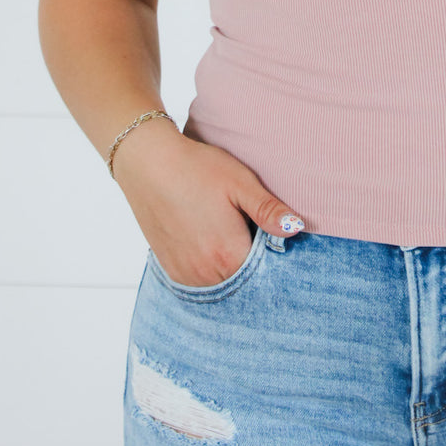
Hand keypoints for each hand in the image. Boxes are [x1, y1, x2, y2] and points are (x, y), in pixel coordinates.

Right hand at [110, 122, 304, 286]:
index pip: (267, 269)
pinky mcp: (171, 270)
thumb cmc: (196, 168)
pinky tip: (210, 240)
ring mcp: (186, 274)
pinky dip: (211, 267)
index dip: (273, 252)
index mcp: (229, 254)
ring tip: (227, 231)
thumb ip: (269, 211)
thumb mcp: (240, 183)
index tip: (272, 233)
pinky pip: (202, 280)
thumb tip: (297, 228)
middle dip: (254, 260)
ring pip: (223, 281)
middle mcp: (207, 273)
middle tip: (249, 226)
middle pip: (245, 278)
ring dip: (232, 265)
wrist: (148, 164)